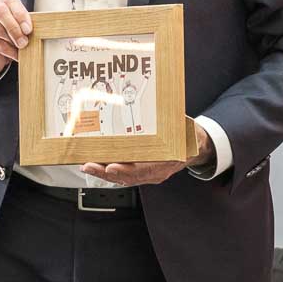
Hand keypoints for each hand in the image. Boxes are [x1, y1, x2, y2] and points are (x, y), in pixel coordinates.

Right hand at [0, 0, 32, 81]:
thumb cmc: (7, 37)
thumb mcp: (17, 27)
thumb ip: (23, 24)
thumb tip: (31, 30)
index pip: (10, 1)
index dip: (20, 14)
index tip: (28, 29)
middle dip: (14, 27)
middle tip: (24, 41)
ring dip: (11, 39)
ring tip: (21, 48)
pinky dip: (7, 50)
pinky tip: (14, 55)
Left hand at [81, 125, 214, 185]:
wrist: (195, 146)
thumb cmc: (187, 135)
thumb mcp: (181, 126)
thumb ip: (168, 119)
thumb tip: (157, 104)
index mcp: (168, 161)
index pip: (145, 169)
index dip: (127, 170)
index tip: (111, 167)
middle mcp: (157, 171)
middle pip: (130, 176)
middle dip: (107, 173)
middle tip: (89, 166)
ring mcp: (150, 174)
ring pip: (124, 178)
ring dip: (104, 173)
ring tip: (87, 166)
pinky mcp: (143, 172)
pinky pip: (125, 175)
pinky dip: (109, 172)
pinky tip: (96, 166)